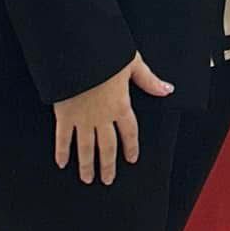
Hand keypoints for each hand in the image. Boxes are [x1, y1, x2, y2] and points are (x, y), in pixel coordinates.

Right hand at [53, 54, 172, 183]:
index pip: (129, 132)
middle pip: (107, 147)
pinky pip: (63, 138)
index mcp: (121, 105)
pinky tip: (62, 163)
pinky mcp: (64, 115)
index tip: (131, 158)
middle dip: (107, 165)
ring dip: (87, 165)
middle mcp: (102, 117)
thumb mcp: (132, 63)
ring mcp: (82, 118)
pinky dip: (62, 152)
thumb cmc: (106, 53)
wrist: (77, 50)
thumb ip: (149, 80)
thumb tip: (167, 90)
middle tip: (107, 180)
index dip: (131, 147)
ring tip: (87, 179)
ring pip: (86, 148)